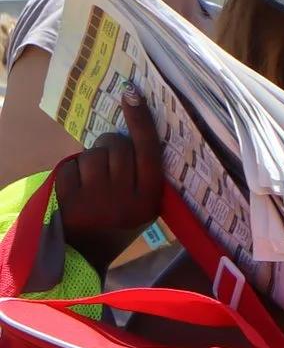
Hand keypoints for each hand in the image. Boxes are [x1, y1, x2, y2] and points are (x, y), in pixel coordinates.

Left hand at [55, 91, 162, 268]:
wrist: (87, 254)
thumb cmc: (119, 223)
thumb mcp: (144, 204)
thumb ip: (143, 175)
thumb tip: (131, 133)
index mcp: (149, 198)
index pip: (148, 151)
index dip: (141, 121)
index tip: (132, 93)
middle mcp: (125, 198)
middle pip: (118, 147)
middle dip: (111, 144)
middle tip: (109, 155)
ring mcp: (96, 200)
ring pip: (93, 155)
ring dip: (91, 159)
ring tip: (94, 178)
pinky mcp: (70, 199)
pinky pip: (71, 166)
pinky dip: (73, 172)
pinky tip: (78, 187)